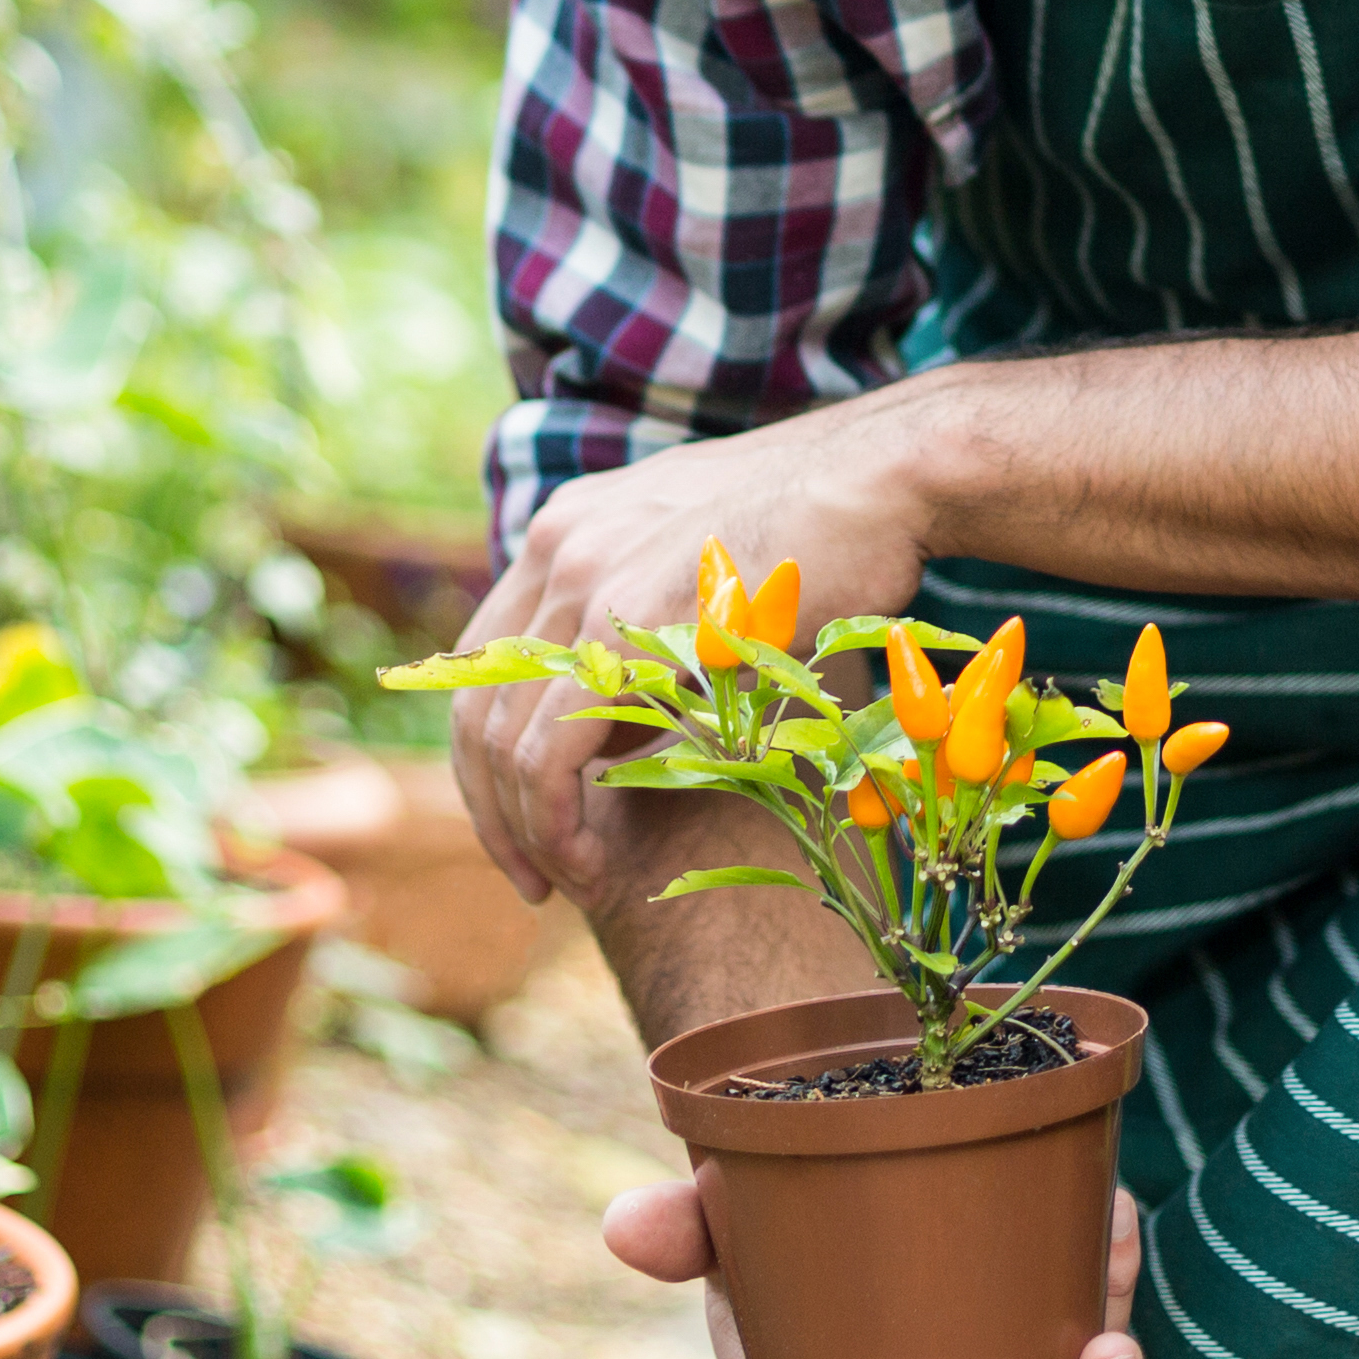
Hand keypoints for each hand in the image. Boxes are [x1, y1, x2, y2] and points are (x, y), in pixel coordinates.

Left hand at [451, 394, 951, 901]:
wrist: (881, 477)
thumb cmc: (825, 530)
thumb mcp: (706, 577)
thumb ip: (649, 630)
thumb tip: (623, 722)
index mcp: (570, 528)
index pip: (488, 664)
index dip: (491, 758)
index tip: (526, 822)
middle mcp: (558, 545)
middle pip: (477, 704)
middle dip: (493, 809)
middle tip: (532, 879)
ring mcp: (583, 578)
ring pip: (503, 737)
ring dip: (524, 828)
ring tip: (566, 881)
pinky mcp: (621, 627)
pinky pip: (550, 750)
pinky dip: (553, 819)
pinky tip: (587, 862)